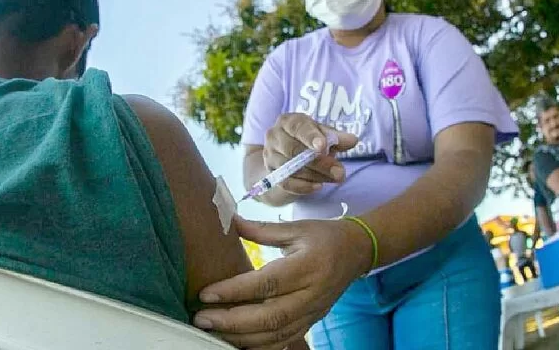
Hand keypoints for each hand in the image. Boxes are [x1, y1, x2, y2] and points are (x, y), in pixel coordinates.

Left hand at [193, 215, 371, 349]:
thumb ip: (261, 229)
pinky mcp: (311, 322)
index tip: (206, 293)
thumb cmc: (325, 236)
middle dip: (231, 321)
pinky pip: (284, 342)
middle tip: (201, 318)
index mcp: (308, 266)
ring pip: (276, 335)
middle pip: (270, 317)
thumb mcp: (296, 227)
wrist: (357, 253)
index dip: (235, 291)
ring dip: (241, 337)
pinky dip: (259, 346)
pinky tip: (236, 342)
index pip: (267, 283)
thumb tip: (229, 221)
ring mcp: (313, 312)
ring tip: (212, 331)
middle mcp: (312, 294)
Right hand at [264, 113, 357, 195]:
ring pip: (291, 168)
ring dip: (315, 176)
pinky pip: (286, 183)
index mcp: (288, 121)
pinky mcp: (271, 174)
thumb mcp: (323, 135)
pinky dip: (303, 187)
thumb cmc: (308, 141)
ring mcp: (270, 156)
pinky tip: (318, 187)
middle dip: (319, 162)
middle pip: (294, 150)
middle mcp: (274, 136)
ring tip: (335, 179)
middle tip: (340, 172)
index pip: (298, 127)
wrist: (286, 158)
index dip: (311, 136)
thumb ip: (336, 137)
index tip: (323, 146)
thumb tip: (352, 140)